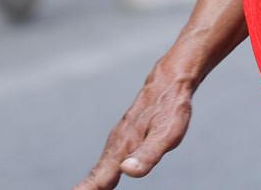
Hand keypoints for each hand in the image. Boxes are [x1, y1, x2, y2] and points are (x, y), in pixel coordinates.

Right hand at [73, 70, 194, 187]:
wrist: (169, 82)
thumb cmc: (170, 108)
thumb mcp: (166, 134)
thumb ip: (147, 154)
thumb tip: (127, 170)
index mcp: (122, 149)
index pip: (100, 178)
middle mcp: (116, 146)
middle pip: (96, 176)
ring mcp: (119, 140)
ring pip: (101, 168)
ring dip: (90, 185)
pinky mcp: (125, 137)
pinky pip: (109, 160)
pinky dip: (101, 175)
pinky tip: (103, 181)